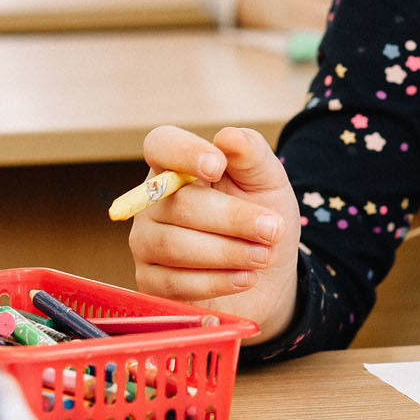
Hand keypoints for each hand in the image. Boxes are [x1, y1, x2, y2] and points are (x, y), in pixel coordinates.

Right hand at [128, 125, 300, 341]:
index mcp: (178, 165)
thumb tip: (227, 136)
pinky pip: (173, 283)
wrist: (268, 272)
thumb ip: (251, 154)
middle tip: (273, 230)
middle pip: (178, 204)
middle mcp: (153, 201)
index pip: (161, 145)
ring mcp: (146, 241)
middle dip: (232, 219)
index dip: (184, 152)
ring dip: (228, 252)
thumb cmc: (262, 216)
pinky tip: (246, 278)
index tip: (218, 166)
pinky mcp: (150, 281)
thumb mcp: (267, 181)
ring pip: (173, 245)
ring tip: (264, 256)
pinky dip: (216, 281)